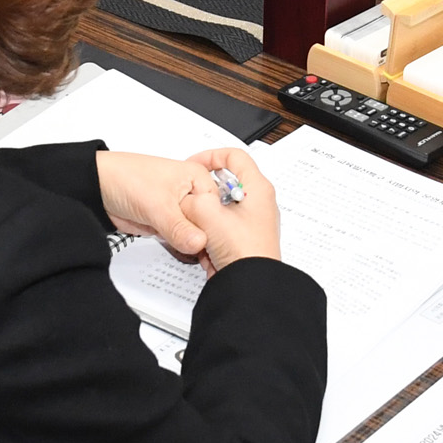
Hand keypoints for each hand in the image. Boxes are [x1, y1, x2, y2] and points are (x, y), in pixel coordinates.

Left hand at [95, 151, 212, 256]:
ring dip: (192, 245)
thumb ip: (179, 228)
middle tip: (206, 256)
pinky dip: (180, 247)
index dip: (217, 229)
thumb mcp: (157, 205)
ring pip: (195, 234)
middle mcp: (191, 193)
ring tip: (197, 257)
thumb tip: (200, 243)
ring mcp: (179, 209)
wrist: (97, 188)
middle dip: (205, 239)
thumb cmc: (125, 178)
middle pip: (209, 223)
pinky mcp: (167, 223)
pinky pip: (180, 239)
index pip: (219, 209)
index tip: (216, 246)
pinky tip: (183, 253)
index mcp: (197, 178)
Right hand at [178, 145, 281, 271]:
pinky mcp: (242, 242)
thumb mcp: (209, 215)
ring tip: (197, 229)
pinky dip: (207, 237)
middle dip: (202, 197)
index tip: (194, 166)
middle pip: (223, 187)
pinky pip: (219, 232)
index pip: (234, 156)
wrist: (251, 286)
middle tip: (191, 203)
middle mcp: (258, 204)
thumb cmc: (245, 251)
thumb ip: (192, 199)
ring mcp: (251, 225)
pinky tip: (203, 248)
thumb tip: (184, 199)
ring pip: (218, 211)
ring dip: (202, 220)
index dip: (210, 156)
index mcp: (257, 189)